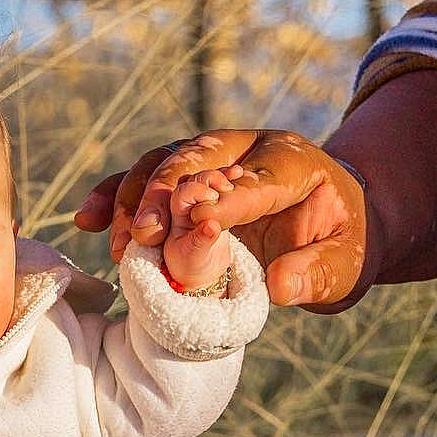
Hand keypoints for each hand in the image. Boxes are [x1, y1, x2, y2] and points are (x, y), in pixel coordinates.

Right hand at [74, 129, 368, 309]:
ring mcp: (208, 158)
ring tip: (124, 243)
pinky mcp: (181, 178)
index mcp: (291, 161)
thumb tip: (281, 287)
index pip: (257, 176)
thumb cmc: (339, 243)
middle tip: (148, 236)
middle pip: (199, 156)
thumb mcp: (348, 263)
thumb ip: (320, 273)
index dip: (230, 197)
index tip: (203, 223)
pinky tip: (88, 221)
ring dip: (136, 198)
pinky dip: (114, 197)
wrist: (326, 223)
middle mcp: (244, 148)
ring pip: (163, 161)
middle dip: (169, 193)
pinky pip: (141, 178)